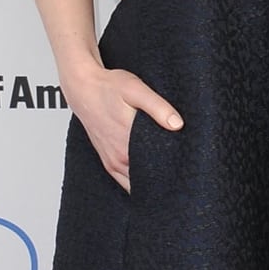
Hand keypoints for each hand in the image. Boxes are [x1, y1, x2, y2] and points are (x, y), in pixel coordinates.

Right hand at [62, 64, 181, 192]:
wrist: (82, 88)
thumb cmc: (109, 87)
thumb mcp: (137, 91)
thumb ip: (158, 107)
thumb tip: (178, 124)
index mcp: (127, 144)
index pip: (156, 168)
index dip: (172, 170)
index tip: (186, 166)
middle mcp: (118, 157)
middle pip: (147, 178)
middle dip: (164, 175)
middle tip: (182, 170)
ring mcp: (111, 160)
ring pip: (134, 182)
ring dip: (150, 179)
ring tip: (168, 172)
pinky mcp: (107, 158)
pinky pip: (122, 178)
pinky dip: (135, 179)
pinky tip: (148, 172)